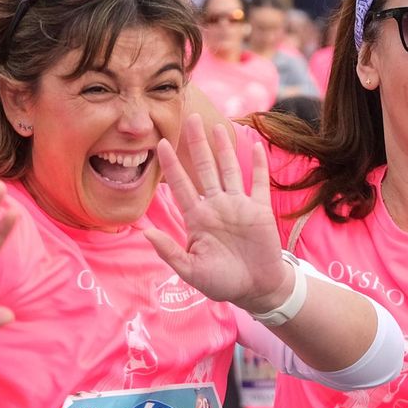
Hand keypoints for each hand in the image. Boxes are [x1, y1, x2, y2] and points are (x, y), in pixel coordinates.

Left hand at [145, 115, 292, 312]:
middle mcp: (216, 206)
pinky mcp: (259, 210)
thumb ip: (170, 252)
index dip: (171, 165)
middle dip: (196, 145)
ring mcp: (238, 206)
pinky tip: (254, 145)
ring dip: (223, 148)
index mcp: (197, 218)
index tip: (160, 143)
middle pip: (204, 168)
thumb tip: (147, 234)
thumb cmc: (221, 282)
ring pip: (228, 170)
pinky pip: (258, 183)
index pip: (180, 185)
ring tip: (216, 125)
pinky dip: (257, 165)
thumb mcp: (191, 270)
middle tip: (189, 118)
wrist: (256, 290)